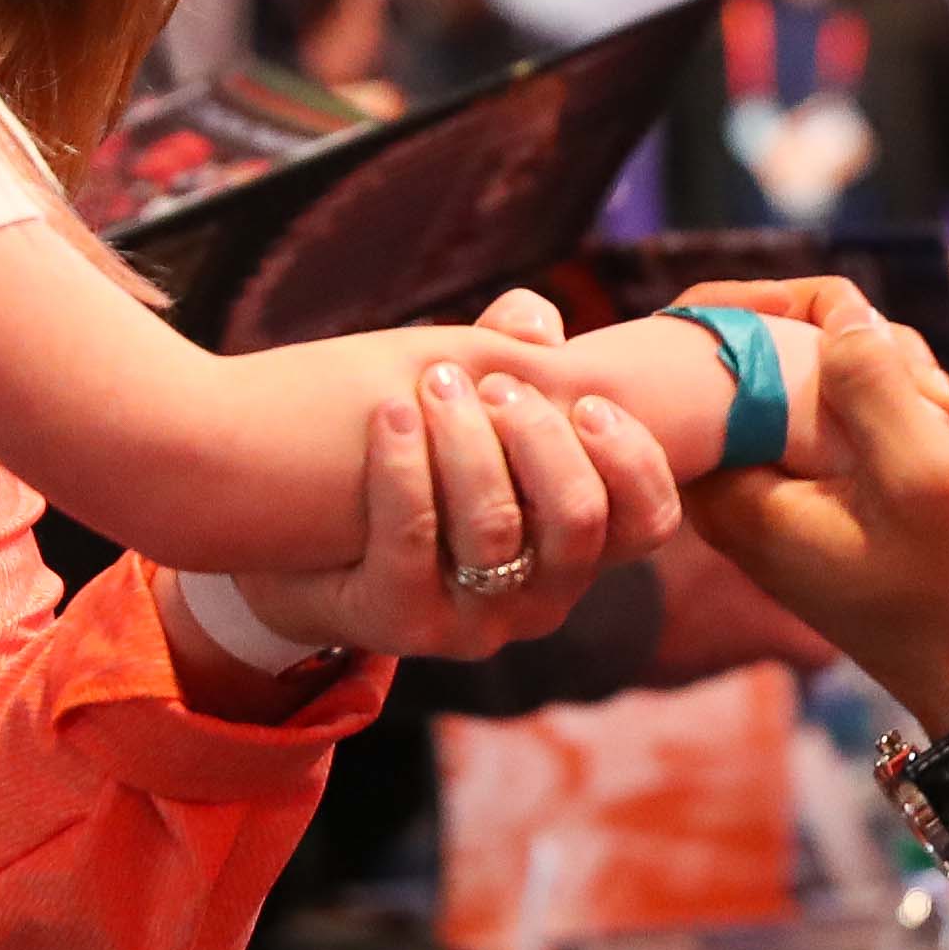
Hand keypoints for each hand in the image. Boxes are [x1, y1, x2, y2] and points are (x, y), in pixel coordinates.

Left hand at [217, 289, 681, 665]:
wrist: (300, 534)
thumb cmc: (412, 463)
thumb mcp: (473, 410)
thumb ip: (513, 355)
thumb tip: (537, 326)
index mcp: (577, 552)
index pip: (648, 523)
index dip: (633, 459)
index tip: (586, 401)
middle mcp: (540, 600)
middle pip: (578, 519)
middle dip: (540, 436)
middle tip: (493, 384)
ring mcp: (473, 622)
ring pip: (496, 528)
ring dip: (467, 441)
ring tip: (436, 382)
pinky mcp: (400, 623)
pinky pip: (412, 541)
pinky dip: (402, 466)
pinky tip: (387, 411)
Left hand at [690, 322, 948, 731]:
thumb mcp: (927, 479)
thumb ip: (872, 387)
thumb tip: (836, 313)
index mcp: (741, 497)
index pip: (697, 362)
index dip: (760, 310)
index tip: (844, 310)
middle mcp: (750, 494)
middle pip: (751, 360)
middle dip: (834, 335)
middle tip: (916, 371)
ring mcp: (793, 492)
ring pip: (805, 378)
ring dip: (876, 364)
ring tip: (943, 403)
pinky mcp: (837, 492)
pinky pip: (840, 411)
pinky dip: (889, 395)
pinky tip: (943, 415)